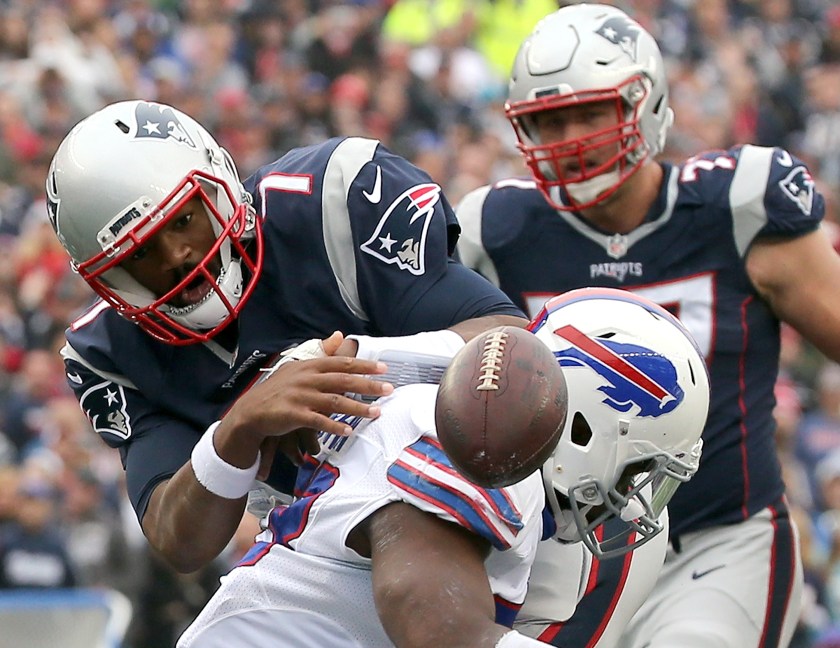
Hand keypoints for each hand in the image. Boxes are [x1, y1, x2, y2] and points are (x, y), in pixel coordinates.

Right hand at [216, 332, 392, 466]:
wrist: (251, 412)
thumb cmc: (278, 390)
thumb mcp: (299, 367)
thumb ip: (321, 352)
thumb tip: (339, 335)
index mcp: (310, 366)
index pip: (342, 363)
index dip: (364, 365)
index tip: (384, 369)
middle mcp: (307, 379)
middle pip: (343, 380)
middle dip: (368, 385)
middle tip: (388, 389)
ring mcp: (300, 396)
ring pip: (335, 401)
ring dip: (358, 407)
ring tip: (376, 412)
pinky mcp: (293, 414)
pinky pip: (318, 421)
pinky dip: (334, 426)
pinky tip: (348, 430)